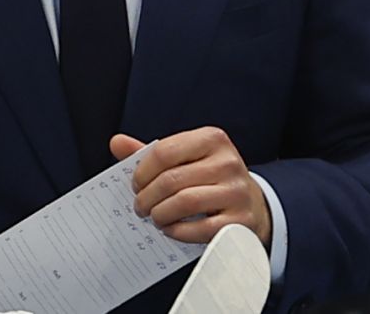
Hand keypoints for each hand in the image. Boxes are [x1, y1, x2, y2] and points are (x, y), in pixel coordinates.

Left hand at [110, 128, 270, 247]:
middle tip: (140, 207)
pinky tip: (170, 229)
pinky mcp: (240, 220)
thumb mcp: (186, 158)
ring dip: (160, 214)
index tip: (135, 185)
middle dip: (147, 197)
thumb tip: (116, 142)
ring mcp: (236, 191)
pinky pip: (200, 228)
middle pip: (171, 180)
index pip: (164, 151)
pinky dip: (178, 231)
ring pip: (184, 203)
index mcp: (212, 138)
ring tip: (154, 217)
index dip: (142, 171)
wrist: (252, 203)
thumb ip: (152, 153)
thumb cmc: (209, 178)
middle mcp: (228, 162)